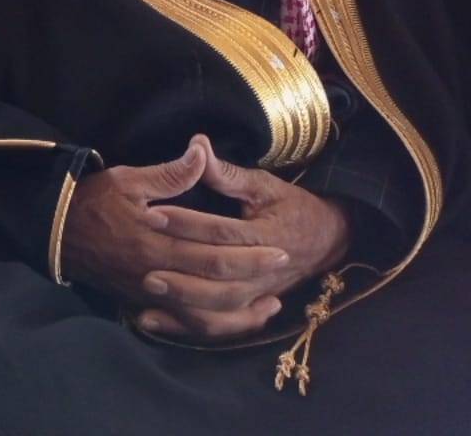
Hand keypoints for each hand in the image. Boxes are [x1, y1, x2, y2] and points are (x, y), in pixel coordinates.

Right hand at [63, 140, 290, 340]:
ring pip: (202, 315)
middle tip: (282, 266)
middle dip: (252, 276)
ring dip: (239, 313)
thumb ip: (171, 174)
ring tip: (269, 304)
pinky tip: (231, 319)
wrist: (53, 229)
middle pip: (215, 284)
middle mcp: (156, 274)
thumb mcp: (129, 179)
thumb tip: (201, 151)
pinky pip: (183, 324)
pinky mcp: (140, 302)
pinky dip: (211, 326)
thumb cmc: (93, 200)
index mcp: (156, 242)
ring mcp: (148, 293)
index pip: (214, 252)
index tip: (279, 247)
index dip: (249, 253)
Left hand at [136, 134, 351, 340]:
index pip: (221, 231)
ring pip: (218, 307)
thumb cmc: (291, 206)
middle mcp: (263, 272)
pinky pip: (217, 324)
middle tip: (142, 263)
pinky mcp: (248, 306)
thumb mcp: (263, 185)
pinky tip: (150, 321)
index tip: (152, 213)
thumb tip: (196, 144)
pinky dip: (184, 326)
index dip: (186, 222)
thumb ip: (227, 172)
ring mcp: (257, 294)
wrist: (327, 240)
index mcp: (266, 236)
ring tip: (147, 289)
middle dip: (181, 271)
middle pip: (220, 278)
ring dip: (183, 302)